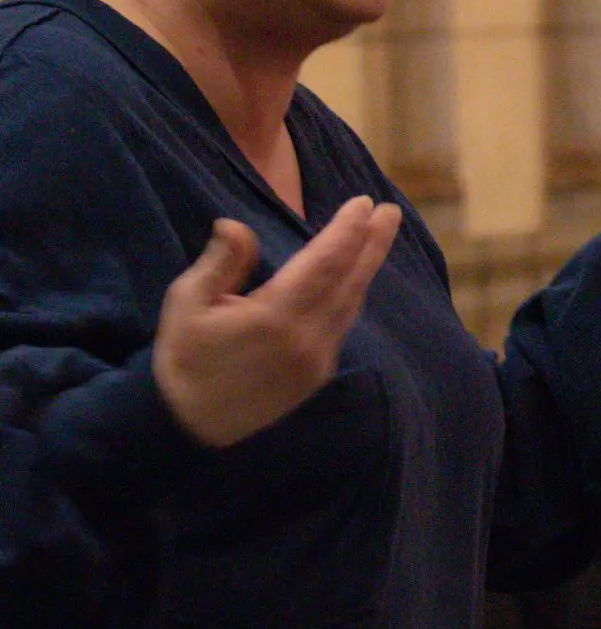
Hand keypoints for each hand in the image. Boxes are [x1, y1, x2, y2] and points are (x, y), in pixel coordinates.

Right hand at [153, 199, 403, 448]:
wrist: (187, 425)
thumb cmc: (182, 359)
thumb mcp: (185, 304)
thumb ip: (219, 262)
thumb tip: (235, 225)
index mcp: (273, 316)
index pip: (323, 263)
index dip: (346, 230)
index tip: (363, 203)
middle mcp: (305, 338)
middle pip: (350, 281)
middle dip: (373, 243)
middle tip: (390, 211)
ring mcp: (316, 360)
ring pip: (350, 304)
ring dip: (365, 268)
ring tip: (378, 236)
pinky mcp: (317, 375)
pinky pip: (342, 326)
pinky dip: (350, 296)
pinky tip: (353, 278)